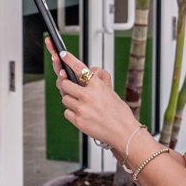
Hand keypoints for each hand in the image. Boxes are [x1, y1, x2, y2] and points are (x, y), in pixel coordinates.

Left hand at [46, 36, 139, 152]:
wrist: (123, 131)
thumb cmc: (118, 112)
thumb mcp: (109, 91)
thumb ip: (95, 82)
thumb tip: (83, 76)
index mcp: (97, 85)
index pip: (80, 68)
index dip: (69, 60)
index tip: (62, 54)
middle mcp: (88, 95)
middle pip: (65, 85)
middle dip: (67, 87)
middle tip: (73, 90)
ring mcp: (82, 108)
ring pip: (65, 99)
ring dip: (70, 101)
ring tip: (83, 105)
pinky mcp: (78, 120)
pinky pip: (66, 112)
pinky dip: (72, 113)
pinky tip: (83, 115)